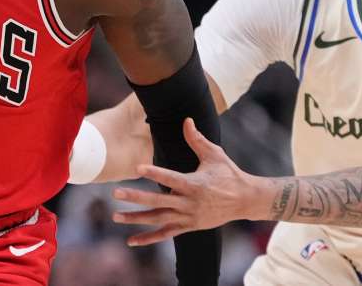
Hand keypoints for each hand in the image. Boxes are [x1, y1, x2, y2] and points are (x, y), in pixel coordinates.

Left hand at [111, 118, 258, 245]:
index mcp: (195, 184)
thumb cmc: (229, 174)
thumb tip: (186, 120)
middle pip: (159, 201)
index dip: (155, 173)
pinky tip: (131, 240)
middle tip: (115, 193)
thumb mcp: (215, 155)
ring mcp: (188, 217)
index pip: (171, 178)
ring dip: (137, 219)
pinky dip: (149, 238)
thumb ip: (197, 140)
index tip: (137, 168)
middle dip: (136, 198)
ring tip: (116, 216)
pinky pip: (166, 234)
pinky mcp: (189, 227)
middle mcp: (190, 203)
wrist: (246, 200)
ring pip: (159, 219)